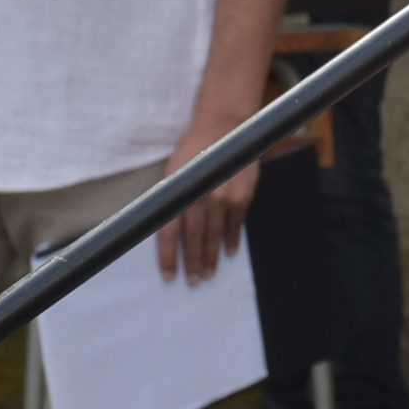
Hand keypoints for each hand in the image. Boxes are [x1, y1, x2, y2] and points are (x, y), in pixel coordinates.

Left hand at [157, 102, 257, 283]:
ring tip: (208, 274)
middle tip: (193, 281)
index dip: (168, 258)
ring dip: (212, 257)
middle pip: (194, 240)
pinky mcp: (242, 195)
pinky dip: (232, 240)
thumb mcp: (173, 172)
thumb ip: (170, 199)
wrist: (224, 127)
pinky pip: (236, 224)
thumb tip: (165, 229)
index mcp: (179, 193)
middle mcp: (201, 198)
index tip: (169, 276)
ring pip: (216, 236)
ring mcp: (224, 198)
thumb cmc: (192, 149)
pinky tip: (229, 252)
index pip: (169, 234)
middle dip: (193, 263)